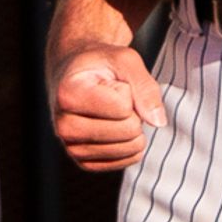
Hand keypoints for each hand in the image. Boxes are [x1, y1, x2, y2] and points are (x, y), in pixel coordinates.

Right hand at [50, 37, 164, 171]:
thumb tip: (158, 122)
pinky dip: (130, 143)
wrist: (75, 74)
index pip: (124, 107)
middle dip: (133, 112)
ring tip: (111, 111)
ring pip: (130, 147)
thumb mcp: (125, 59)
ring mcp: (71, 147)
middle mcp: (63, 125)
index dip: (127, 90)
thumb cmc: (100, 64)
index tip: (108, 81)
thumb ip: (145, 87)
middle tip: (113, 97)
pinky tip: (112, 126)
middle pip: (129, 130)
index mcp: (67, 94)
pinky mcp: (84, 162)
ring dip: (131, 127)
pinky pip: (127, 160)